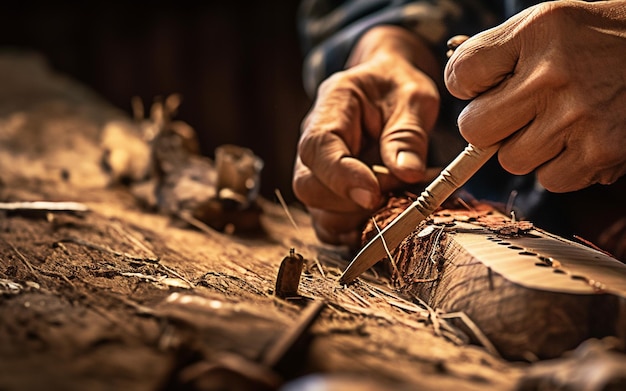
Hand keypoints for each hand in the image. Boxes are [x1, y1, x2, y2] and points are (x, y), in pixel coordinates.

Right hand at [293, 26, 439, 246]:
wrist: (387, 87)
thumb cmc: (398, 87)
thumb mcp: (414, 98)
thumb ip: (408, 134)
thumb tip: (407, 173)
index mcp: (332, 105)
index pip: (317, 147)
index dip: (341, 177)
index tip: (374, 194)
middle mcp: (314, 141)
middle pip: (308, 186)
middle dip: (354, 201)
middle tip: (400, 188)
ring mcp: (316, 170)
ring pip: (318, 212)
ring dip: (360, 218)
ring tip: (399, 197)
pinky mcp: (328, 193)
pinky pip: (330, 224)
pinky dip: (356, 230)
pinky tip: (385, 217)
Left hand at [445, 0, 625, 191]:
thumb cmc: (597, 41)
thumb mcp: (546, 24)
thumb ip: (497, 52)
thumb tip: (458, 86)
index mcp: (537, 32)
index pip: (460, 77)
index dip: (469, 87)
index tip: (493, 83)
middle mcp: (555, 74)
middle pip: (475, 131)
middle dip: (490, 126)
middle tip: (519, 111)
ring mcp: (579, 117)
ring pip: (512, 161)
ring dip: (529, 147)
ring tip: (560, 120)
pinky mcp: (602, 152)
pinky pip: (550, 180)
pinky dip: (560, 166)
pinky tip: (581, 138)